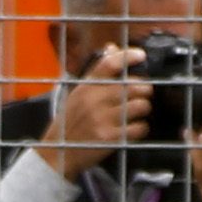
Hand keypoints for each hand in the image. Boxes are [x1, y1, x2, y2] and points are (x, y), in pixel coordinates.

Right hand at [43, 44, 152, 162]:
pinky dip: (140, 128)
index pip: (109, 63)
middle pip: (135, 85)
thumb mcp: (78, 94)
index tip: (141, 56)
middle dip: (143, 90)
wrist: (58, 153)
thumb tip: (112, 48)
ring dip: (143, 110)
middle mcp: (94, 100)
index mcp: (86, 87)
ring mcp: (103, 119)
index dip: (128, 56)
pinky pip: (140, 128)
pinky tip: (132, 129)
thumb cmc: (71, 122)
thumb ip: (97, 73)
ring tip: (134, 114)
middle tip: (139, 96)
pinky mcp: (111, 138)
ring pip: (141, 106)